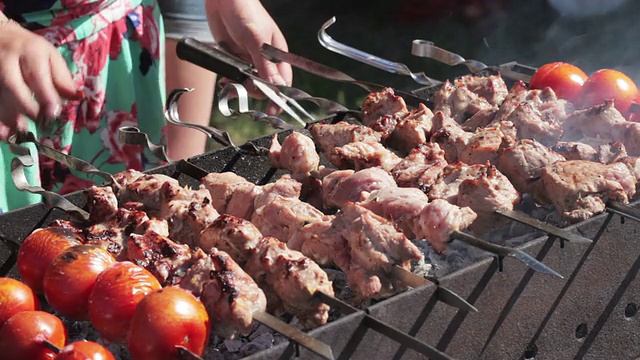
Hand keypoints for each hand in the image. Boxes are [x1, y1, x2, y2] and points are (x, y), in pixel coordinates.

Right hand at [0, 20, 78, 138]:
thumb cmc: (31, 51)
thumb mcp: (51, 58)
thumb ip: (63, 79)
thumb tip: (78, 98)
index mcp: (30, 52)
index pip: (38, 76)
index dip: (46, 97)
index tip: (54, 113)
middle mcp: (6, 59)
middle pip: (12, 85)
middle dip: (27, 107)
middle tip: (39, 120)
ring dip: (8, 116)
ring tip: (20, 129)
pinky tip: (4, 133)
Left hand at [205, 0, 292, 111]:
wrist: (223, 0)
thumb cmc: (246, 12)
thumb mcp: (257, 41)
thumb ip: (265, 66)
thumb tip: (277, 87)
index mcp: (277, 54)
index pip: (283, 81)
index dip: (279, 97)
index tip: (273, 111)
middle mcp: (265, 58)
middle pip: (265, 85)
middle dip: (255, 91)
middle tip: (244, 89)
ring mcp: (250, 58)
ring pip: (249, 82)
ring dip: (240, 86)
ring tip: (230, 84)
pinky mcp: (235, 56)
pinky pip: (235, 75)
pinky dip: (230, 80)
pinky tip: (224, 80)